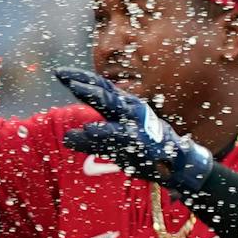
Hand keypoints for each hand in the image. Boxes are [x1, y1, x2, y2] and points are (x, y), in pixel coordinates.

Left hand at [55, 68, 214, 193]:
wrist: (178, 165)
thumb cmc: (145, 150)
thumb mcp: (114, 144)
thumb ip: (90, 141)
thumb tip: (67, 138)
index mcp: (125, 107)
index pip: (101, 88)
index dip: (81, 78)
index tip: (59, 72)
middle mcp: (131, 109)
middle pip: (104, 91)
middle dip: (83, 82)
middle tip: (61, 74)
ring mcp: (138, 123)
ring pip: (112, 106)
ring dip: (93, 95)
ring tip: (75, 86)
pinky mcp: (142, 140)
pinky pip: (121, 134)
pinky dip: (105, 130)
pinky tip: (89, 128)